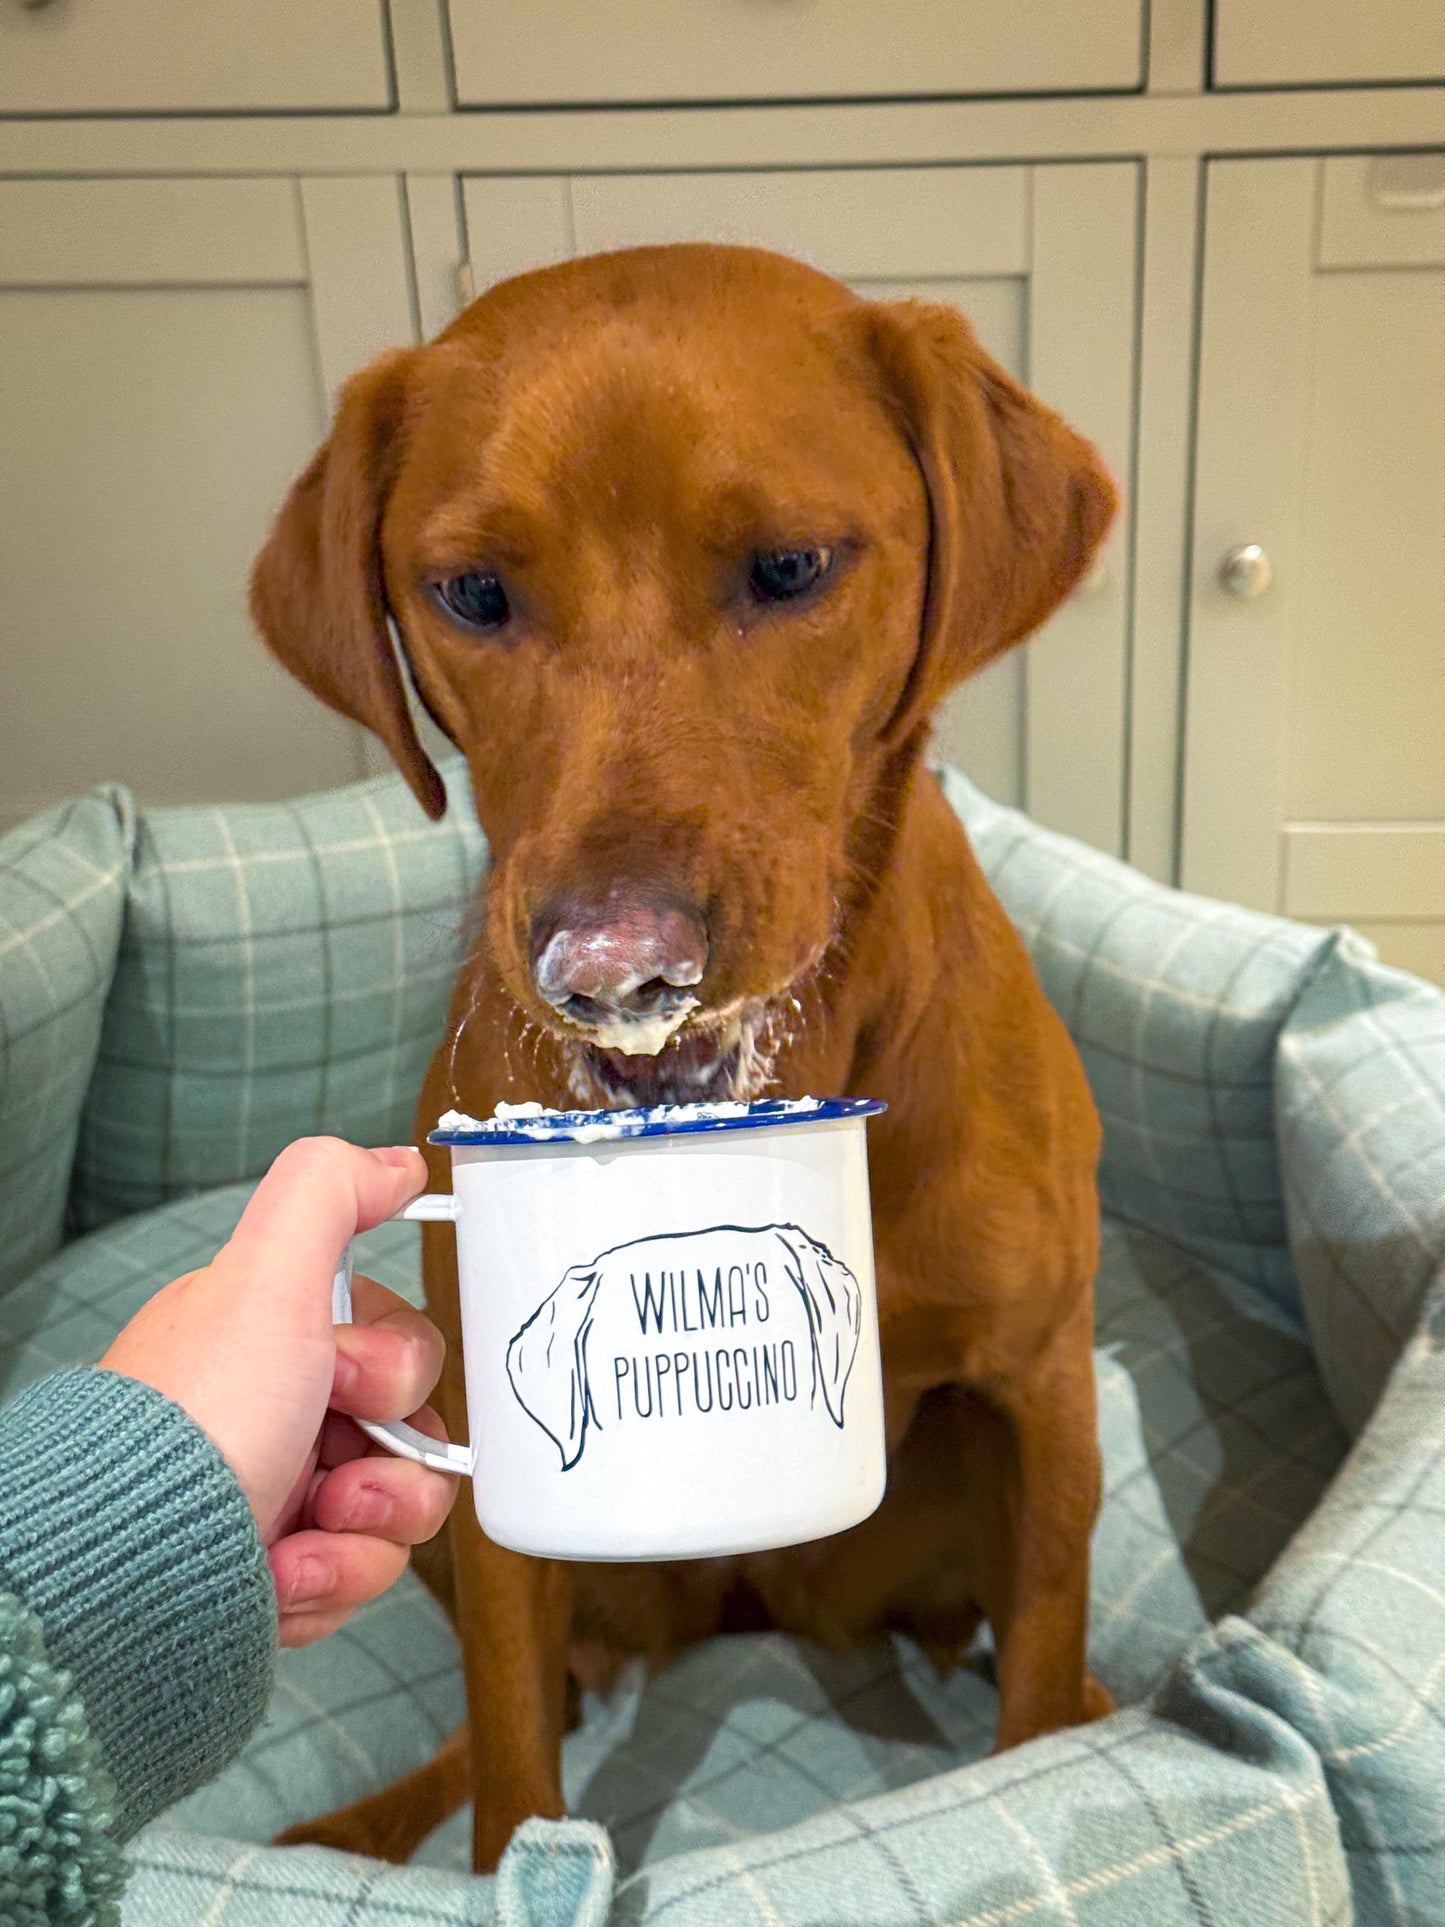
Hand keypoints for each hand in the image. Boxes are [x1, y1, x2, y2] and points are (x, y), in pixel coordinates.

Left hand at [101, 1137, 457, 1645]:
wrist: (135, 1568)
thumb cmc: (194, 1424)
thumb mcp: (266, 1279)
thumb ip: (331, 1195)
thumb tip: (398, 1163)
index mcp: (274, 1344)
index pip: (399, 1347)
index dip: (396, 1370)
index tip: (346, 1379)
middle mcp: (280, 1418)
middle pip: (414, 1437)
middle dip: (394, 1466)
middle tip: (335, 1474)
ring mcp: (282, 1499)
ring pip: (399, 1514)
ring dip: (368, 1532)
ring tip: (304, 1536)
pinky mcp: (284, 1576)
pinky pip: (361, 1579)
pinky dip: (331, 1583)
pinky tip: (280, 1575)